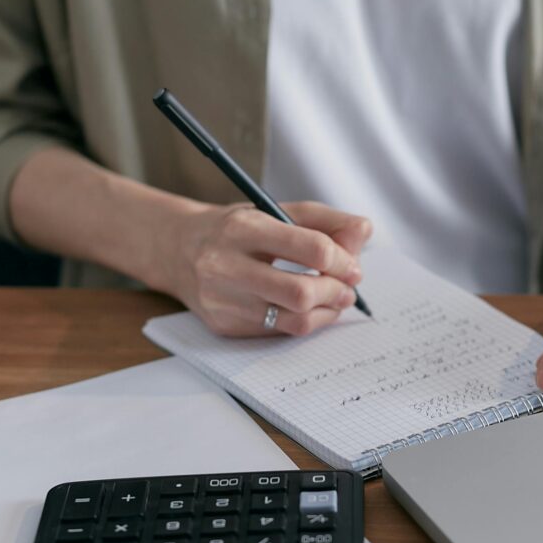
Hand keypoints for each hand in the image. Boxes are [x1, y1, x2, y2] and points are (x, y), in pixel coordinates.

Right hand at [158, 200, 371, 336]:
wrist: (178, 250)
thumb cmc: (237, 230)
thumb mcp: (275, 211)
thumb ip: (324, 220)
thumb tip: (364, 232)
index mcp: (243, 228)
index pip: (310, 247)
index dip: (342, 260)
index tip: (353, 266)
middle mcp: (226, 265)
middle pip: (301, 292)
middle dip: (335, 292)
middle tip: (347, 289)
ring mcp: (222, 300)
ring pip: (293, 320)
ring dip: (326, 312)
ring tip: (334, 299)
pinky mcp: (223, 325)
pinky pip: (278, 332)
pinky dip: (303, 322)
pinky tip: (308, 309)